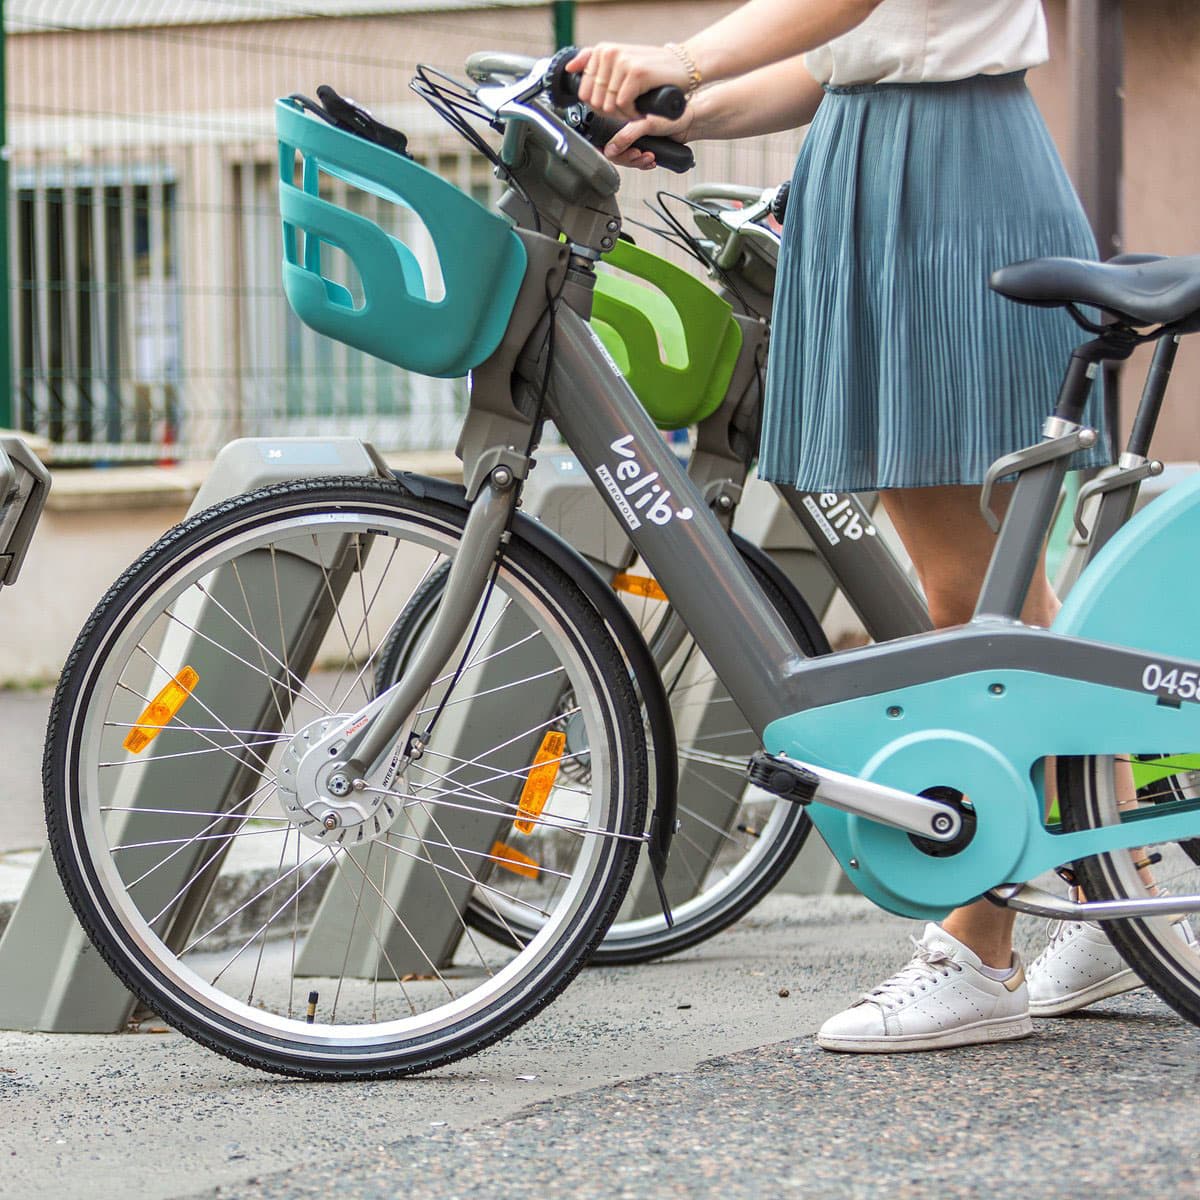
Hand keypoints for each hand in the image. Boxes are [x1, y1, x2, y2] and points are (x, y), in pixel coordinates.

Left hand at [565, 42, 688, 120]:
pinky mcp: (635, 73)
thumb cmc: (650, 70)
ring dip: (623, 114)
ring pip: (609, 104)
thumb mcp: (619, 62)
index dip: (599, 106)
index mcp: (601, 51)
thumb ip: (593, 61)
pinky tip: (642, 107)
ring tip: (635, 105)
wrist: (680, 67)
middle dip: (612, 111)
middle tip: (628, 106)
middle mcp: (609, 53)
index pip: (584, 91)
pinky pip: (623, 105)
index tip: (614, 103)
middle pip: (596, 101)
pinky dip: (633, 113)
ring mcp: (622, 61)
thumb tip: (570, 68)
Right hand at [603, 110, 694, 170]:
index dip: (610, 149)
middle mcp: (625, 128)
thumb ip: (626, 137)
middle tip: (639, 155)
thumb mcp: (645, 125)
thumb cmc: (671, 117)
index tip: (619, 153)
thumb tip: (610, 150)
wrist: (689, 124)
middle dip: (628, 158)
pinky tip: (652, 160)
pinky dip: (643, 163)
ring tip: (650, 157)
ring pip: (626, 158)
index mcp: (622, 118)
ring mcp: (634, 138)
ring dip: (637, 162)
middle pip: (615, 152)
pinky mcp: (642, 146)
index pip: (605, 138)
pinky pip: (636, 161)